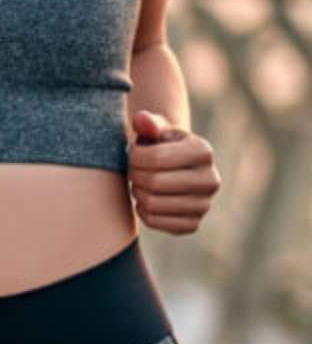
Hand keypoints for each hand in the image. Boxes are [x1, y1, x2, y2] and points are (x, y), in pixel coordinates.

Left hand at [129, 110, 220, 235]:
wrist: (172, 170)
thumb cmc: (160, 145)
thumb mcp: (156, 130)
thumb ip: (147, 123)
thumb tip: (142, 119)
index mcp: (203, 151)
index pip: (155, 158)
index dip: (134, 157)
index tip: (133, 154)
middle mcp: (211, 179)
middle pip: (154, 182)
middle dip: (135, 175)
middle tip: (134, 171)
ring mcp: (205, 205)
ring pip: (153, 204)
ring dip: (138, 193)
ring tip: (140, 183)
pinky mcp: (193, 224)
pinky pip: (155, 221)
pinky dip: (143, 211)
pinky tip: (147, 199)